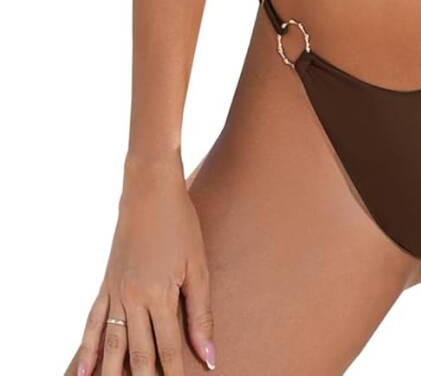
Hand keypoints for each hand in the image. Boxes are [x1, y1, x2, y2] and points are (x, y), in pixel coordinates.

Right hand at [72, 154, 215, 374]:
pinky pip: (93, 323)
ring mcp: (115, 292)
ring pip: (112, 345)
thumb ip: (201, 314)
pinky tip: (83, 374)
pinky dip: (88, 350)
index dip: (175, 375)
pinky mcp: (105, 284)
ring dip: (113, 374)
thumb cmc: (181, 224)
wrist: (149, 190)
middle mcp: (133, 299)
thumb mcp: (198, 267)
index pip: (168, 349)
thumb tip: (210, 356)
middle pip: (138, 354)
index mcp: (159, 295)